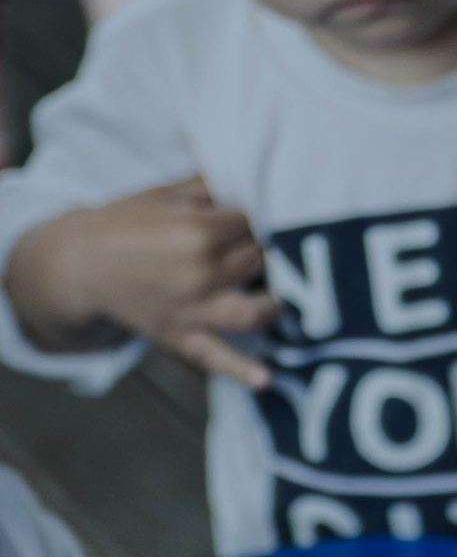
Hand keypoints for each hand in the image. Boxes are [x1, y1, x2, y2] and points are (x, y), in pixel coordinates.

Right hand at [10, 178, 275, 383]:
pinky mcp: (180, 336)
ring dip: (273, 303)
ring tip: (279, 294)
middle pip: (259, 262)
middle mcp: (200, 272)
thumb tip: (255, 177)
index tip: (254, 216)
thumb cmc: (126, 222)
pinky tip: (268, 379)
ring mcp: (191, 309)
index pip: (255, 224)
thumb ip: (213, 186)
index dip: (257, 218)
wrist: (79, 264)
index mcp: (198, 231)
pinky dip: (242, 371)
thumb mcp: (167, 193)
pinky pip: (216, 357)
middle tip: (256, 245)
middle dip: (262, 251)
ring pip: (254, 311)